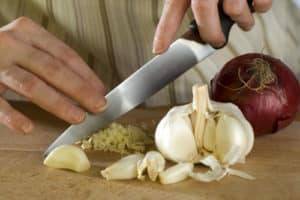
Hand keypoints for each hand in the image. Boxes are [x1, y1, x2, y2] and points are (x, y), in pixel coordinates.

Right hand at [0, 17, 105, 133]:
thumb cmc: (4, 52)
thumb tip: (86, 86)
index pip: (65, 55)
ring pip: (31, 85)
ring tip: (77, 117)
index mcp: (28, 32)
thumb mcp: (26, 46)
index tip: (101, 91)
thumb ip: (51, 61)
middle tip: (98, 106)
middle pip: (53, 69)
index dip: (86, 74)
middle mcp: (12, 43)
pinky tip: (28, 127)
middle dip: (79, 90)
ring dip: (58, 103)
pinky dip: (12, 116)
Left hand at [153, 0, 271, 52]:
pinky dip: (261, 7)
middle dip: (211, 33)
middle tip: (217, 41)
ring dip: (242, 21)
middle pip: (204, 9)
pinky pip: (260, 2)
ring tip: (242, 20)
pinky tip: (256, 3)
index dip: (165, 30)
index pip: (173, 6)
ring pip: (235, 9)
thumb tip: (189, 25)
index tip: (159, 49)